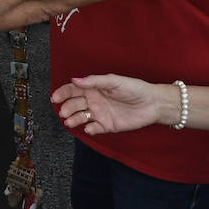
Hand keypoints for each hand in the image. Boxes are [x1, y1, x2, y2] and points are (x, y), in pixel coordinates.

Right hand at [50, 75, 166, 134]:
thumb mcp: (114, 81)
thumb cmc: (135, 89)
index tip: (55, 97)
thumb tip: (75, 80)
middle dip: (67, 108)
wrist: (153, 104)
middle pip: (74, 104)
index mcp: (94, 88)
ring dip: (74, 119)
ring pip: (81, 117)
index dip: (63, 93)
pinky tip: (89, 128)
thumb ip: (94, 81)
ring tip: (69, 122)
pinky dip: (89, 129)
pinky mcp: (107, 125)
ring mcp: (100, 113)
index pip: (73, 90)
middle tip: (63, 112)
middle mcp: (94, 100)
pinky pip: (94, 128)